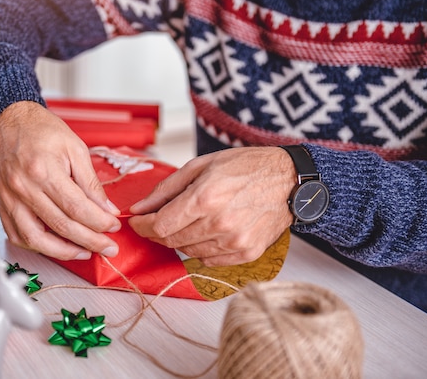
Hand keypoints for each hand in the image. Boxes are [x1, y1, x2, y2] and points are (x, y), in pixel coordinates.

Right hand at [0, 101, 120, 259]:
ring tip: (84, 252)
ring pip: (36, 239)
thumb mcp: (75, 147)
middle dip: (90, 241)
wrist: (6, 121)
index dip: (98, 222)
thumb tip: (107, 210)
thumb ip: (91, 182)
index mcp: (44, 170)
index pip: (77, 207)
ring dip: (63, 252)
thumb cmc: (40, 130)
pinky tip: (56, 246)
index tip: (113, 227)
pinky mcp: (2, 205)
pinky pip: (17, 235)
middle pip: (61, 226)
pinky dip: (37, 247)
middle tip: (108, 247)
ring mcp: (10, 199)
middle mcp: (24, 188)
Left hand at [128, 147, 295, 266]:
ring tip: (189, 220)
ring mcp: (234, 242)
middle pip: (171, 240)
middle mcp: (219, 224)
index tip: (137, 221)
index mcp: (205, 198)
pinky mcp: (246, 253)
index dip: (142, 226)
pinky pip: (208, 260)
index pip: (160, 226)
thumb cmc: (246, 167)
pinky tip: (207, 230)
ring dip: (179, 239)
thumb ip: (166, 190)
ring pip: (188, 252)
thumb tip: (139, 208)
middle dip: (157, 232)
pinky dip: (200, 248)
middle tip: (156, 220)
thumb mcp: (200, 166)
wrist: (290, 181)